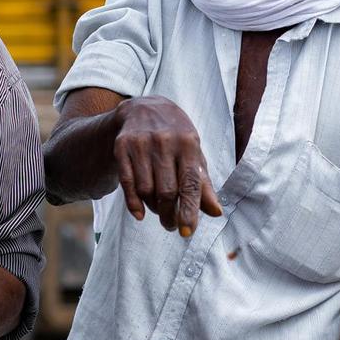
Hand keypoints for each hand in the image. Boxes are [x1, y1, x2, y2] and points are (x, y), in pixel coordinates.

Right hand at [113, 97, 223, 236]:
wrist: (145, 107)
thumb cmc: (176, 136)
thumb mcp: (193, 154)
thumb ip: (203, 183)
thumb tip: (216, 212)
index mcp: (188, 143)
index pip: (190, 183)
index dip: (189, 210)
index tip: (187, 232)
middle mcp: (165, 141)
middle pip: (166, 191)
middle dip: (169, 214)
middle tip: (171, 225)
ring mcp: (141, 143)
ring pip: (146, 190)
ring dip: (153, 207)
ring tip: (159, 210)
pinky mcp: (122, 146)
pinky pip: (127, 182)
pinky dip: (133, 203)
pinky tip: (140, 214)